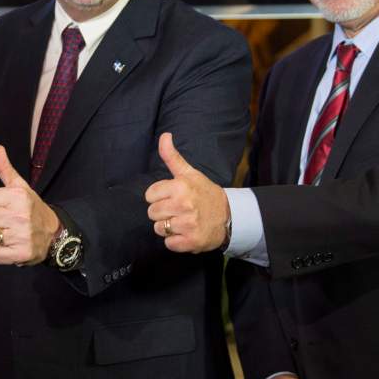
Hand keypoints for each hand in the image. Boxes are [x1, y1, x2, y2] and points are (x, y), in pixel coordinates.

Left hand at [0, 146, 58, 265]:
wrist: (54, 233)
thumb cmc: (32, 208)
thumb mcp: (20, 187)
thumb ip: (5, 169)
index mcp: (18, 196)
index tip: (5, 207)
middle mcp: (20, 215)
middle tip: (7, 221)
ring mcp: (22, 235)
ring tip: (11, 233)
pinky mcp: (22, 254)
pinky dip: (2, 253)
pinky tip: (13, 246)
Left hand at [144, 133, 230, 252]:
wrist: (229, 216)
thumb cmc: (204, 193)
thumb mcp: (189, 173)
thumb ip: (172, 156)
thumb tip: (164, 135)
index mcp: (180, 186)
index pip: (149, 195)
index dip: (158, 196)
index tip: (171, 196)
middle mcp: (184, 205)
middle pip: (152, 212)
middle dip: (162, 212)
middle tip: (177, 210)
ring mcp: (188, 224)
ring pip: (159, 228)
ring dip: (168, 227)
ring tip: (182, 221)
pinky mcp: (191, 242)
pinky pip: (168, 244)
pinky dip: (175, 241)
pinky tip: (185, 233)